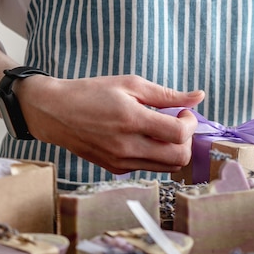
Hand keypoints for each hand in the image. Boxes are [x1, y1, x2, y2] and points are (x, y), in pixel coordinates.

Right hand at [15, 74, 204, 173]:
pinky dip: (157, 156)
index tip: (184, 112)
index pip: (178, 134)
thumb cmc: (92, 93)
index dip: (190, 123)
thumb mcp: (130, 84)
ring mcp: (121, 162)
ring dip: (174, 149)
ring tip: (163, 131)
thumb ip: (167, 94)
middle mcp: (127, 147)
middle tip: (178, 123)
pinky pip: (150, 168)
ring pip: (168, 168)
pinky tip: (146, 139)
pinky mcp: (116, 169)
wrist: (54, 112)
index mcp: (131, 120)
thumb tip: (199, 96)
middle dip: (187, 140)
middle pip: (179, 158)